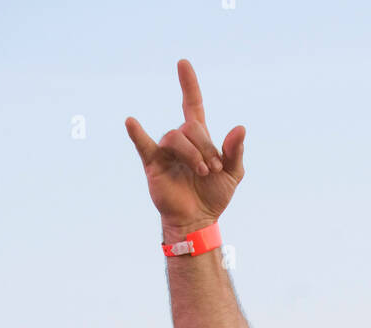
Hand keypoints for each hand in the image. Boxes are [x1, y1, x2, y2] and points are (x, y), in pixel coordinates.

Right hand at [125, 59, 245, 239]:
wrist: (199, 221)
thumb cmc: (214, 196)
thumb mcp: (233, 173)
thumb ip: (236, 151)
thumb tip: (239, 128)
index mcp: (198, 138)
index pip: (192, 104)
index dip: (188, 85)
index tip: (183, 64)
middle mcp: (180, 140)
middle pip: (192, 126)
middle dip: (206, 147)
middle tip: (213, 169)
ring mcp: (165, 151)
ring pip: (176, 137)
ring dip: (193, 153)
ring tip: (203, 172)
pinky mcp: (153, 164)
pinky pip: (143, 144)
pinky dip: (137, 133)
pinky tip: (131, 122)